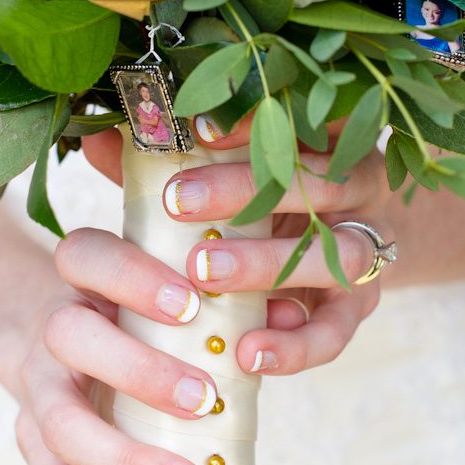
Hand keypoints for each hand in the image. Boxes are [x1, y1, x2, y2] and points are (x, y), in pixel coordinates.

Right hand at [0, 230, 237, 464]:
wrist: (36, 319)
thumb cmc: (128, 305)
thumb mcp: (164, 286)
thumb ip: (225, 296)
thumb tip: (289, 310)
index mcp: (85, 276)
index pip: (89, 256)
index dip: (132, 277)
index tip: (190, 304)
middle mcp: (53, 328)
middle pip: (71, 336)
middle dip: (138, 370)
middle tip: (202, 398)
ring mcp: (39, 389)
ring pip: (60, 423)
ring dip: (122, 459)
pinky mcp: (32, 441)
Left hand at [83, 119, 389, 376]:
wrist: (316, 263)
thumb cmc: (251, 207)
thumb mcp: (213, 177)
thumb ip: (164, 162)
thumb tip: (98, 138)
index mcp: (327, 137)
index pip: (306, 114)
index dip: (257, 119)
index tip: (197, 128)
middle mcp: (359, 188)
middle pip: (320, 179)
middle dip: (247, 190)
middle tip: (179, 203)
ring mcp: (366, 248)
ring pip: (337, 252)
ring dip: (267, 262)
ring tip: (204, 272)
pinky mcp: (358, 308)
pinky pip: (337, 330)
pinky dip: (294, 345)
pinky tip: (247, 350)